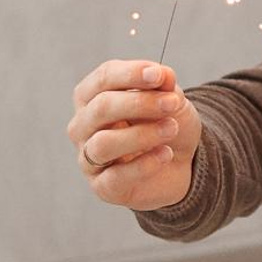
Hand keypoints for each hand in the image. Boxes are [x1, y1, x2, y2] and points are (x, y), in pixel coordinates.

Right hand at [69, 59, 202, 208]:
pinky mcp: (102, 186)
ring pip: (103, 144)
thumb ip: (164, 86)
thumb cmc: (164, 123)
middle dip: (140, 103)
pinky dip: (145, 164)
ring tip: (171, 128)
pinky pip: (116, 176)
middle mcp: (82, 126)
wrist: (179, 163)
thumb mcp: (170, 99)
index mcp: (91, 96)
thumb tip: (163, 75)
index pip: (103, 78)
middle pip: (101, 108)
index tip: (160, 75)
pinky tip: (166, 154)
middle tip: (171, 104)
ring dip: (142, 134)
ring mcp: (88, 158)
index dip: (131, 74)